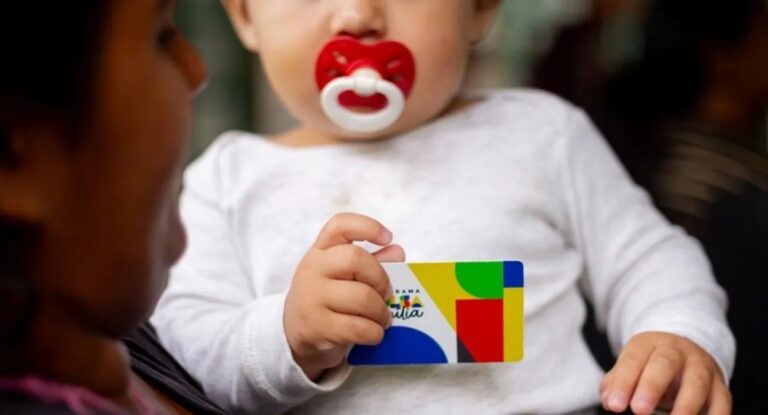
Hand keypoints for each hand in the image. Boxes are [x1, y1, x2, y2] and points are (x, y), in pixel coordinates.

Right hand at [284, 213, 404, 379]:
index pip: (340, 225)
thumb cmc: (328, 299)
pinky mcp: (317, 327)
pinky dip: (375, 332)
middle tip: (387, 294)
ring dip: (381, 311)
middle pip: (355, 259)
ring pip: (361, 297)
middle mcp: (312, 269)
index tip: (387, 238)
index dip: (367, 226)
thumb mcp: (343, 276)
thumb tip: (397, 252)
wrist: (295, 335)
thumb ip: (372, 262)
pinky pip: (358, 328)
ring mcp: (312, 298)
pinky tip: (374, 333)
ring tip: (383, 318)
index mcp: (320, 251)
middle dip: (381, 278)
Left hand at [601, 332, 730, 414]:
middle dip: (651, 387)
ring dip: (685, 406)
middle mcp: (678, 352)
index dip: (623, 383)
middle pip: (664, 364)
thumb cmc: (649, 365)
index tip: (614, 405)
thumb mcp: (631, 366)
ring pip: (696, 384)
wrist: (686, 352)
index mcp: (649, 344)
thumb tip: (610, 400)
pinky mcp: (720, 387)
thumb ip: (616, 382)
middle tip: (638, 410)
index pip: (634, 360)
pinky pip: (721, 402)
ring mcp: (702, 368)